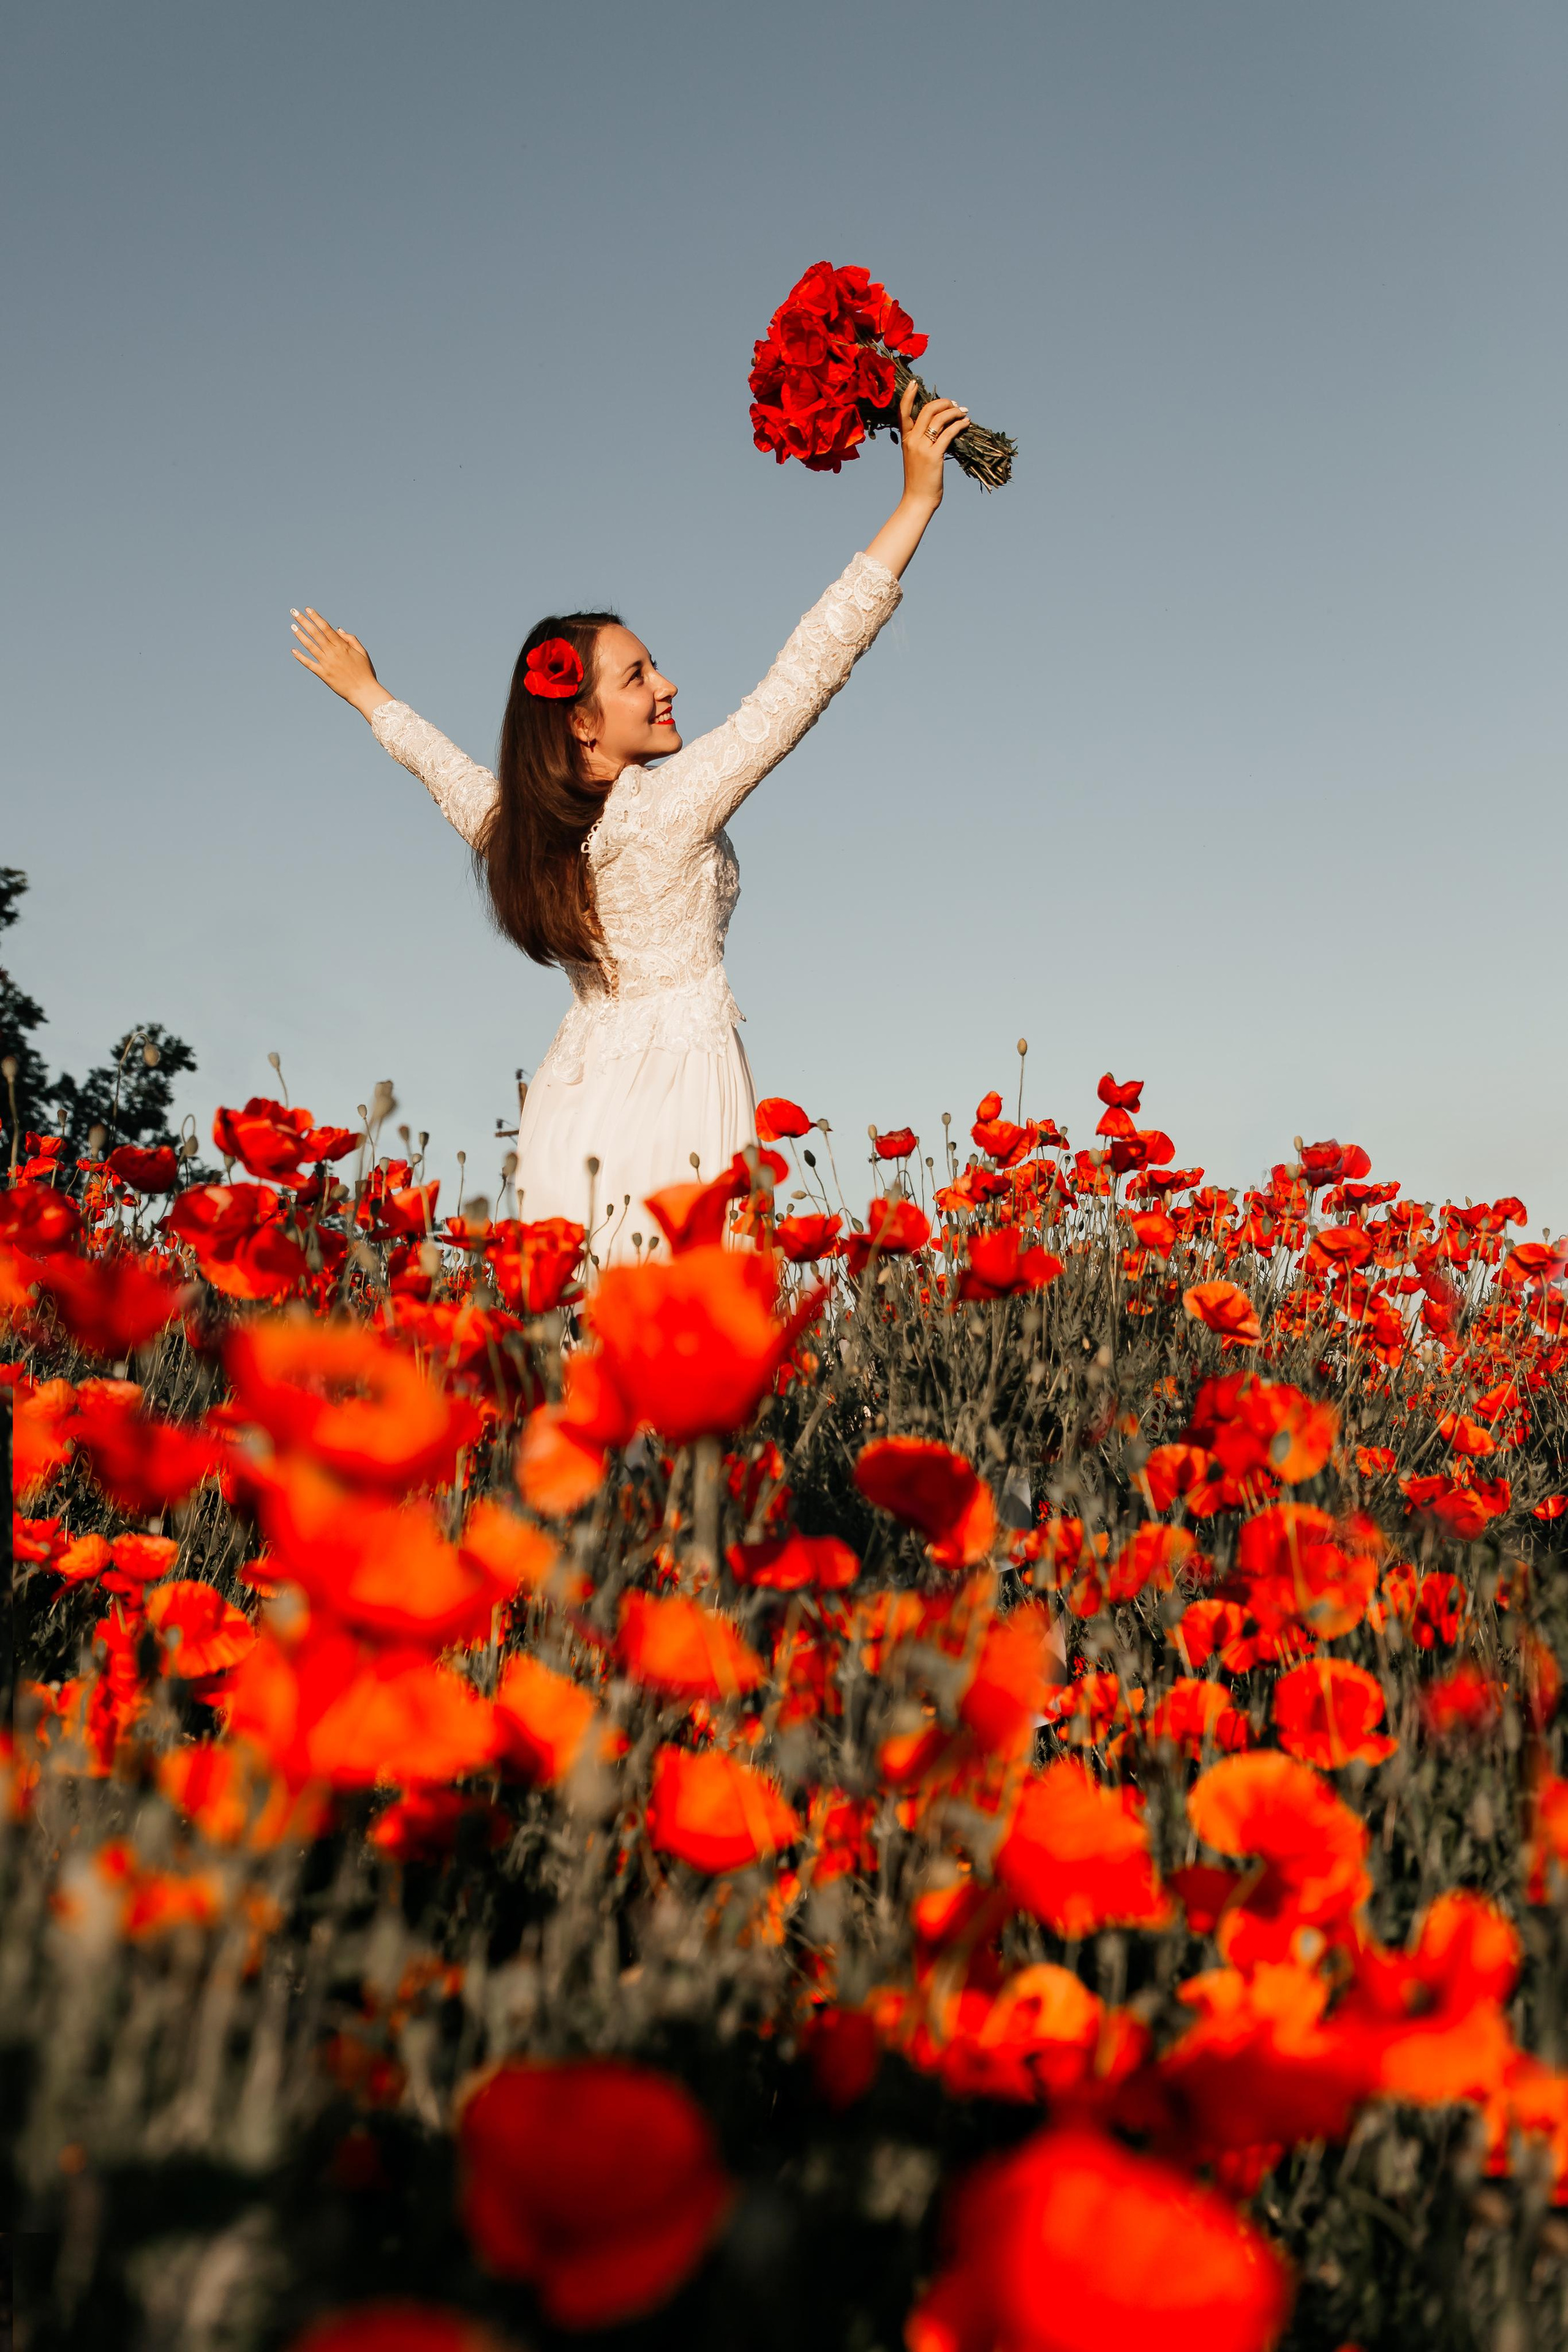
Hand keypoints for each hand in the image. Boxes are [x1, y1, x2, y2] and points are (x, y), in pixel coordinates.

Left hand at [290, 608, 387, 720]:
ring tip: (292, 626)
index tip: (308, 609)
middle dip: (304, 621)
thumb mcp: (362, 652)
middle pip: (315, 633)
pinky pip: (309, 664)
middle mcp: (332, 653)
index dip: (316, 617)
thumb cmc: (365, 672)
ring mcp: (326, 663)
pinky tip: (293, 651)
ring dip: (300, 635)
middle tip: (294, 612)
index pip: (325, 628)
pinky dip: (301, 657)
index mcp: (342, 646)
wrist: (364, 692)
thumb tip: (338, 629)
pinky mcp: (323, 674)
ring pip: (310, 646)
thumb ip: (351, 639)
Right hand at [894, 380, 968, 510]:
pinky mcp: (934, 456)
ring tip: (964, 413)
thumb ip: (922, 441)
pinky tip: (966, 424)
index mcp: (906, 439)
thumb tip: (940, 427)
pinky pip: (949, 433)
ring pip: (940, 418)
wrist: (917, 500)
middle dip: (944, 402)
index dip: (908, 395)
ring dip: (955, 412)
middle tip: (955, 405)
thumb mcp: (916, 457)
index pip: (903, 411)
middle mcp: (912, 440)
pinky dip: (960, 425)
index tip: (914, 383)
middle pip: (928, 409)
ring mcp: (922, 447)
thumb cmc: (919, 480)